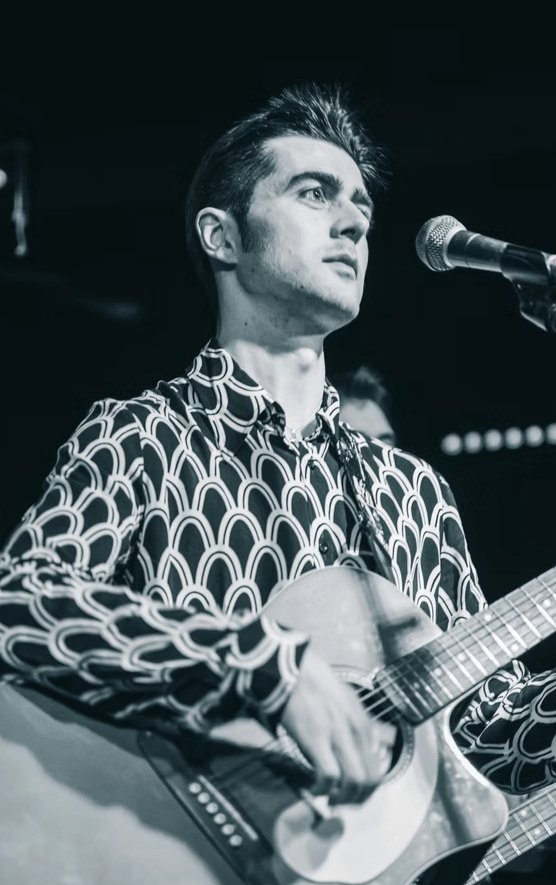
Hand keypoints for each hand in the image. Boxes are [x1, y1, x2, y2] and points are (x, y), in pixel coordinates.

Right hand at [280, 647, 395, 805]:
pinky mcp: (315, 739)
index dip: (367, 788)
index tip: (354, 793)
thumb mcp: (347, 699)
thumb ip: (357, 723)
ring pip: (352, 782)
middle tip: (343, 802)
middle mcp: (356, 732)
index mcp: (364, 723)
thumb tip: (364, 746)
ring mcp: (337, 736)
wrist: (291, 668)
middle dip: (358, 798)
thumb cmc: (315, 681)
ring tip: (328, 799)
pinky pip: (327, 776)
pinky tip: (313, 788)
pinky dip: (322, 789)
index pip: (378, 768)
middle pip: (369, 780)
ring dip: (341, 798)